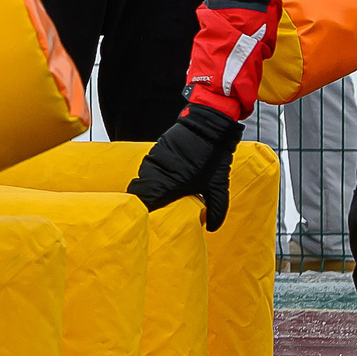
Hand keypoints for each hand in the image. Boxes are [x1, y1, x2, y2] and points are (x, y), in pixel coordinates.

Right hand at [127, 104, 243, 231]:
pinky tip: (165, 179)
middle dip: (143, 202)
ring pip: (142, 179)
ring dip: (148, 188)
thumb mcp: (218, 186)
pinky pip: (147, 168)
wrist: (207, 127)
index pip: (143, 201)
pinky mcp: (154, 151)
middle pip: (137, 192)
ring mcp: (152, 160)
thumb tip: (211, 227)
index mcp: (168, 183)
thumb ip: (217, 210)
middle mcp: (155, 171)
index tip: (148, 220)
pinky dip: (152, 176)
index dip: (142, 212)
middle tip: (155, 211)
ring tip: (161, 195)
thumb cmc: (212, 157)